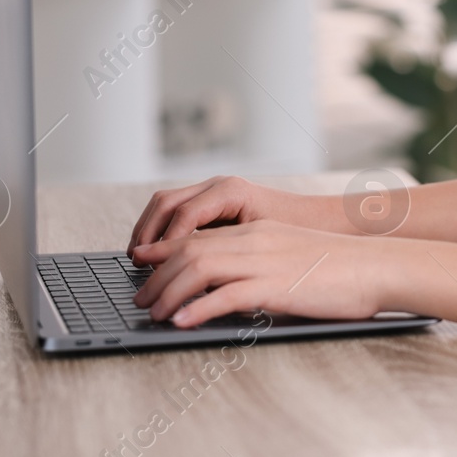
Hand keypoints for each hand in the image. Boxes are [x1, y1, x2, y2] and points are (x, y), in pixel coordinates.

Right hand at [127, 175, 311, 256]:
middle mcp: (218, 185)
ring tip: (138, 258)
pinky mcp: (211, 200)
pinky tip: (155, 252)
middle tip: (137, 263)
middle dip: (148, 233)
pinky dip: (159, 228)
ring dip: (148, 229)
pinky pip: (175, 209)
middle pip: (167, 202)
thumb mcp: (261, 243)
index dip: (168, 243)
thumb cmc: (297, 233)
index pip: (186, 214)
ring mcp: (212, 189)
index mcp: (231, 191)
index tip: (156, 269)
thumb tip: (191, 272)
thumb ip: (225, 253)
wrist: (320, 220)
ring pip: (166, 203)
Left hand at [131, 220, 387, 326]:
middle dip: (158, 277)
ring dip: (169, 292)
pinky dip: (197, 309)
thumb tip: (234, 289)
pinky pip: (225, 295)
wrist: (379, 267)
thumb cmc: (344, 269)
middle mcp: (256, 241)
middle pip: (189, 251)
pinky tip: (181, 323)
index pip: (199, 236)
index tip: (145, 268)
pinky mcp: (276, 286)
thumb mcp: (295, 258)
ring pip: (198, 268)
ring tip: (154, 314)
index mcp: (259, 233)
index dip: (165, 252)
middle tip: (141, 299)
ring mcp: (264, 262)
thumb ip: (263, 266)